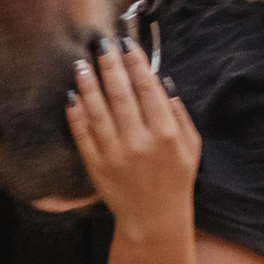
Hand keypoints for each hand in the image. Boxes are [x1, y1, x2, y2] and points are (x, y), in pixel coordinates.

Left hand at [66, 40, 199, 248]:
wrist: (154, 219)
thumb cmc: (175, 180)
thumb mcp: (191, 147)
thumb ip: (180, 114)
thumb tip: (162, 82)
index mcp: (166, 133)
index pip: (147, 88)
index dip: (135, 63)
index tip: (126, 44)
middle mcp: (140, 141)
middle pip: (120, 94)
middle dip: (109, 65)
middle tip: (100, 44)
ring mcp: (115, 154)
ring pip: (98, 110)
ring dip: (88, 84)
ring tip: (81, 63)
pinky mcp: (96, 165)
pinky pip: (83, 134)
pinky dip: (76, 114)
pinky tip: (72, 95)